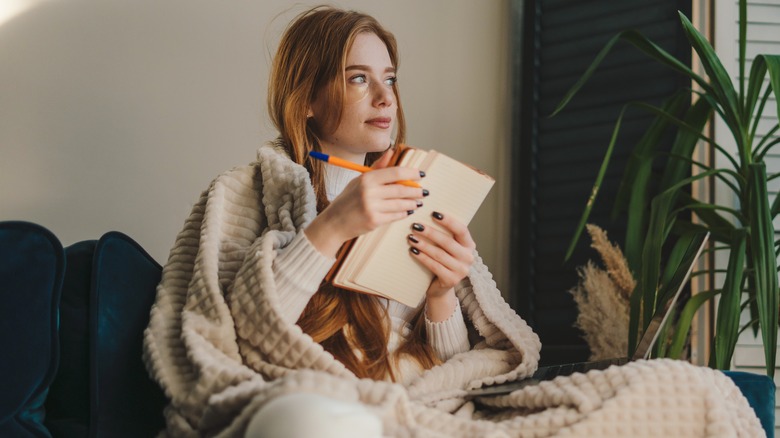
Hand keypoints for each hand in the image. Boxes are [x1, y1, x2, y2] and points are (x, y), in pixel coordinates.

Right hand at [305, 150, 425, 257]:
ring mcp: (372, 207)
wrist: (334, 223)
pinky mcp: (375, 221)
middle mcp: (369, 192)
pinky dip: (404, 213)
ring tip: (418, 202)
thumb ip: (377, 167)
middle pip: (401, 189)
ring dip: (413, 203)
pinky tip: (408, 211)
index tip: (421, 174)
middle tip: (424, 191)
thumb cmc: (347, 200)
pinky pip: (396, 216)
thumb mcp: (359, 180)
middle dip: (415, 190)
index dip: (411, 173)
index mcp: (367, 179)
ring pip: (401, 204)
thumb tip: (391, 151)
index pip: (395, 173)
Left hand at [407, 212, 475, 320]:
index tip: (433, 213)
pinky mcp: (451, 280)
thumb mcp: (447, 247)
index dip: (448, 221)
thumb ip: (444, 234)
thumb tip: (425, 215)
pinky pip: (434, 266)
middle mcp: (469, 257)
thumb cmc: (442, 261)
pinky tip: (413, 251)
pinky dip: (422, 258)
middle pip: (448, 242)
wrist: (441, 287)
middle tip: (415, 226)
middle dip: (430, 232)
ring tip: (411, 238)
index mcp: (469, 245)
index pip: (461, 229)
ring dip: (423, 245)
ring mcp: (461, 270)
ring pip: (439, 254)